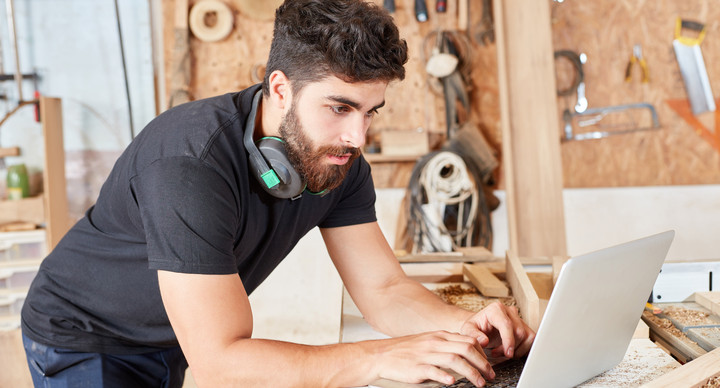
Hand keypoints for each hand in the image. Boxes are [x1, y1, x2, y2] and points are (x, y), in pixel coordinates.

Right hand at [369, 330, 494, 386]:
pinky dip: (445, 376)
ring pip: (455, 359)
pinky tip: (452, 382)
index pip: (468, 340)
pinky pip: (434, 370)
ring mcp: (426, 355)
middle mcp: (435, 343)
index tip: (488, 365)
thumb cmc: (405, 351)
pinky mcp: (417, 367)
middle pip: (466, 348)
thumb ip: (445, 345)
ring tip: (480, 383)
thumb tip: (465, 351)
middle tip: (490, 375)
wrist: (381, 355)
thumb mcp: (427, 342)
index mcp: (439, 336)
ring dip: (471, 372)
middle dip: (482, 363)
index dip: (482, 353)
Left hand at [459, 301, 535, 359]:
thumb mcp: (468, 330)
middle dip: (509, 347)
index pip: (507, 324)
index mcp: (495, 309)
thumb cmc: (475, 327)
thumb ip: (473, 335)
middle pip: (518, 332)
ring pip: (527, 336)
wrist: (480, 326)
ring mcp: (518, 318)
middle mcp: (509, 311)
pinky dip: (522, 349)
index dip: (509, 340)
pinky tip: (510, 350)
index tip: (508, 353)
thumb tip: (484, 341)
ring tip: (501, 352)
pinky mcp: (524, 326)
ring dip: (516, 349)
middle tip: (496, 353)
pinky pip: (530, 339)